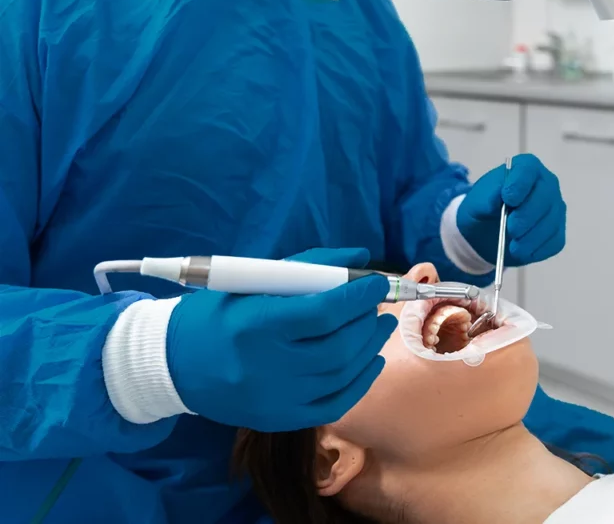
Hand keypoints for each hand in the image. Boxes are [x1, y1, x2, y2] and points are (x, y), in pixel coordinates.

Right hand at [166, 248, 395, 431]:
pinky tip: (370, 361)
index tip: (377, 282)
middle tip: (378, 305)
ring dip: (370, 347)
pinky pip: (335, 404)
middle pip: (338, 346)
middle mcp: (266, 365)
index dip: (358, 297)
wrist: (172, 365)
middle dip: (367, 321)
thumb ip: (309, 267)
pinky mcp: (280, 419)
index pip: (323, 313)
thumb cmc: (216, 315)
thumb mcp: (253, 281)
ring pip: (342, 374)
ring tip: (378, 326)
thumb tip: (361, 257)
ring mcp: (274, 398)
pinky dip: (361, 381)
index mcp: (255, 325)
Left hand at [457, 154, 566, 266]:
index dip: (520, 184)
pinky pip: (554, 242)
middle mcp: (546, 184)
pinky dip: (538, 250)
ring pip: (551, 222)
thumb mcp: (477, 201)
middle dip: (527, 215)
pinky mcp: (557, 231)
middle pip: (545, 197)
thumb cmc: (483, 207)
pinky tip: (522, 252)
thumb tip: (499, 199)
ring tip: (513, 247)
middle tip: (511, 229)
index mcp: (525, 168)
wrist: (486, 229)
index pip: (528, 170)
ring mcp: (555, 208)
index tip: (508, 199)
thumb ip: (488, 197)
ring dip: (531, 238)